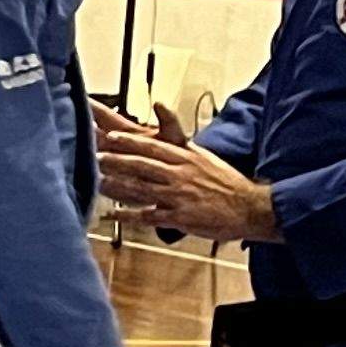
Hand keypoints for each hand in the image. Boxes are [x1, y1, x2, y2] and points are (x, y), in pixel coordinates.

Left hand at [90, 107, 271, 241]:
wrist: (250, 207)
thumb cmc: (225, 182)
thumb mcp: (205, 157)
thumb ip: (182, 144)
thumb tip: (168, 129)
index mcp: (187, 158)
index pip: (155, 147)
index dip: (131, 141)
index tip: (111, 135)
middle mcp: (181, 175)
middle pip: (144, 165)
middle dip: (118, 161)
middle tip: (95, 157)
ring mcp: (179, 196)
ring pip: (142, 189)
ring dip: (117, 186)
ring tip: (96, 182)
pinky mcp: (179, 217)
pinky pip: (148, 216)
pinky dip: (127, 217)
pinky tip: (111, 216)